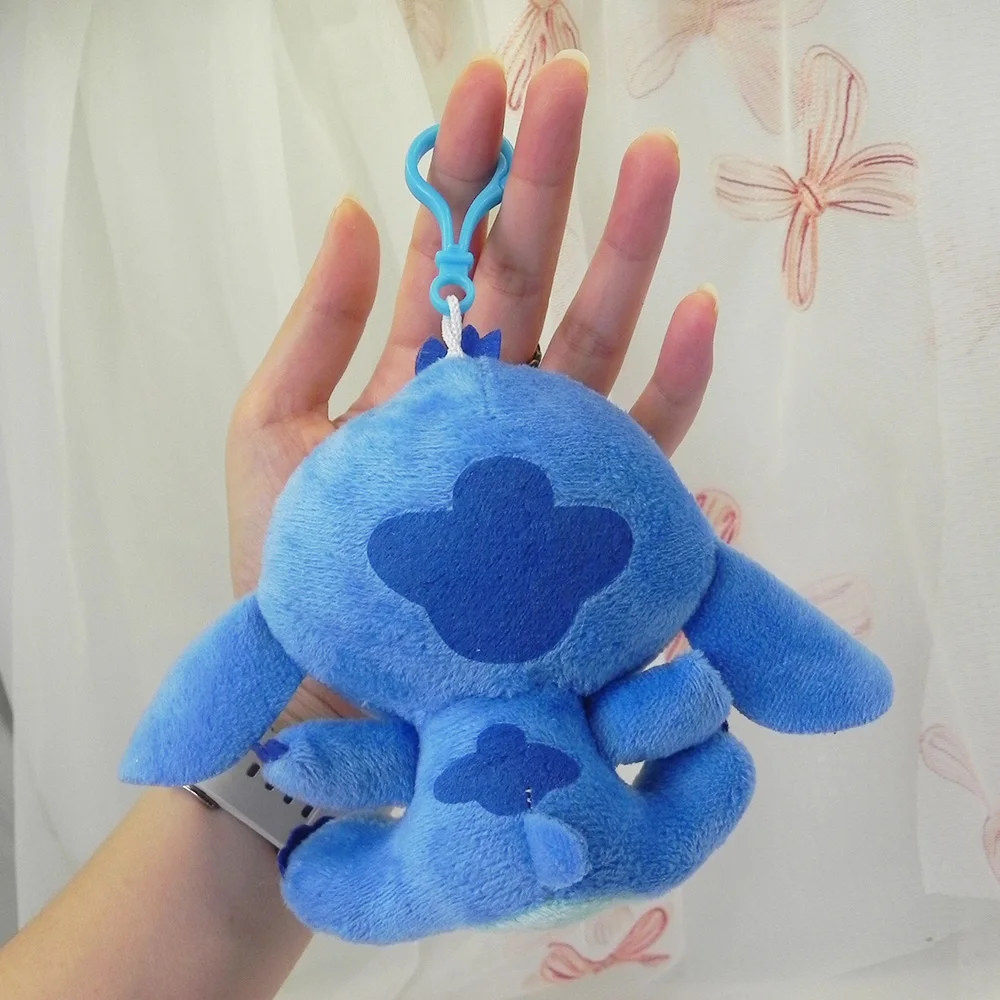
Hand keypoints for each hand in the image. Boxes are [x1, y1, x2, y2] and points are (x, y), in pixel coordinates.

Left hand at [226, 50, 717, 727]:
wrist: (332, 692)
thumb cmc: (298, 571)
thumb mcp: (271, 436)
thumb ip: (312, 327)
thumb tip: (345, 204)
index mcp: (417, 374)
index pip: (448, 253)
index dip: (466, 168)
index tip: (489, 80)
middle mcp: (488, 402)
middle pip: (528, 275)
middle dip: (549, 178)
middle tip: (573, 82)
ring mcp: (543, 456)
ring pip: (595, 338)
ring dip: (629, 253)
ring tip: (656, 160)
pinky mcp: (583, 517)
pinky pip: (641, 446)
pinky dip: (673, 387)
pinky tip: (693, 316)